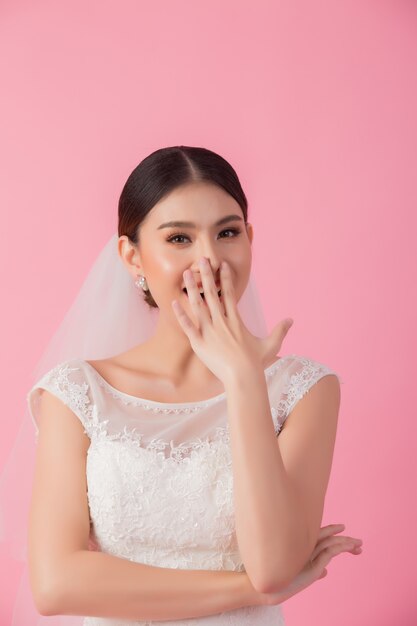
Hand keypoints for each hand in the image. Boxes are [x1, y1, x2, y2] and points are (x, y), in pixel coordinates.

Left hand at [171, 257, 293, 383]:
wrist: (242, 378)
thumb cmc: (256, 363)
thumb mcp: (271, 345)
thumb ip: (280, 330)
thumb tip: (291, 320)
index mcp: (236, 320)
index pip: (229, 294)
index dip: (225, 279)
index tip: (222, 266)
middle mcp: (221, 322)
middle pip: (211, 294)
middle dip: (206, 276)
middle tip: (202, 260)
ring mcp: (209, 332)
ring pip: (198, 306)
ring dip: (191, 289)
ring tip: (186, 274)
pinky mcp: (199, 343)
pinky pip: (187, 326)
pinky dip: (180, 314)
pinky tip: (173, 302)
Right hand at [254, 524, 362, 605]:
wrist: (271, 587)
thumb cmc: (283, 582)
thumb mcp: (304, 575)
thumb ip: (315, 571)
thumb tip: (326, 572)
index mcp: (303, 547)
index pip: (320, 536)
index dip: (332, 531)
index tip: (343, 529)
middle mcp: (306, 546)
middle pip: (328, 537)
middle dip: (344, 539)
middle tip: (358, 542)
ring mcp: (309, 552)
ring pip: (332, 543)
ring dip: (347, 543)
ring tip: (359, 545)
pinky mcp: (313, 562)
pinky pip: (331, 551)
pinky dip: (342, 547)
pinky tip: (351, 547)